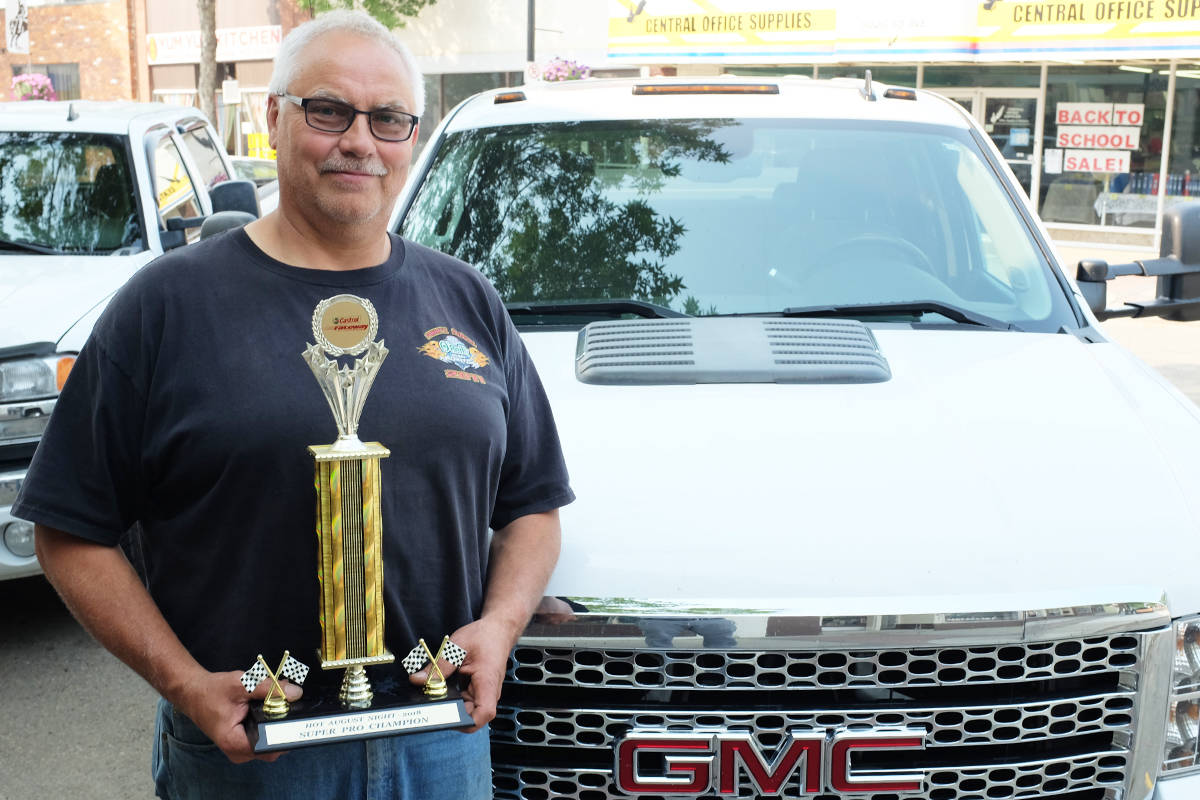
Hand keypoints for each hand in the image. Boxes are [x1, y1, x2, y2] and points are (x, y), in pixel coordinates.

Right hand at [173, 668, 302, 763]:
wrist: (194, 693)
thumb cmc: (212, 691)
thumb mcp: (242, 684)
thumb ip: (269, 689)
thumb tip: (295, 693)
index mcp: (234, 743)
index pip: (270, 746)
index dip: (286, 732)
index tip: (296, 717)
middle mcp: (238, 752)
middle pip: (273, 746)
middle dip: (283, 725)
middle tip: (286, 704)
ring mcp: (240, 750)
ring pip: (270, 742)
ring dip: (276, 724)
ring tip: (274, 703)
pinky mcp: (243, 743)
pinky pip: (263, 737)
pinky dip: (269, 724)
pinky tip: (267, 708)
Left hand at [408, 618, 512, 731]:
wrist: (498, 630)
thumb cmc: (484, 636)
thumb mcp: (457, 647)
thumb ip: (438, 667)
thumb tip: (418, 680)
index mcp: (487, 681)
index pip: (484, 713)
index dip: (466, 722)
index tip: (447, 719)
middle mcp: (488, 692)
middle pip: (472, 715)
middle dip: (451, 714)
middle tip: (431, 704)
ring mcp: (483, 692)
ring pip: (466, 710)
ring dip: (451, 705)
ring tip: (435, 694)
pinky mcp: (477, 690)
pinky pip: (465, 701)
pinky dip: (453, 698)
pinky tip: (442, 688)